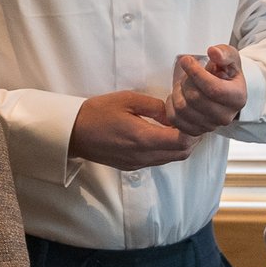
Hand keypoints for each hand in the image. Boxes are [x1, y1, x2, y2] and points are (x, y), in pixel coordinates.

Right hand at [68, 91, 196, 170]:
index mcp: (143, 138)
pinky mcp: (131, 166)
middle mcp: (143, 155)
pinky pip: (158, 160)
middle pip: (181, 154)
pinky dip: (166, 150)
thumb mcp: (127, 99)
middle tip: (189, 121)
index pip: (182, 142)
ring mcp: (138, 163)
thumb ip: (154, 106)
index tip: (192, 117)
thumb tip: (173, 114)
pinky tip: (160, 135)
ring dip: (179, 146)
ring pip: (171, 159)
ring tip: (176, 127)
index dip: (193, 131)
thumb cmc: (97, 112)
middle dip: (191, 139)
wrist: (72, 133)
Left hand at [164, 44, 245, 134]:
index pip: (213, 89)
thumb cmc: (226, 73)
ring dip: (177, 91)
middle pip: (195, 98)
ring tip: (184, 84)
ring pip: (183, 108)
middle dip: (186, 81)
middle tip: (187, 73)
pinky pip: (175, 119)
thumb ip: (224, 53)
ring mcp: (211, 126)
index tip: (186, 60)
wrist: (224, 91)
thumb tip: (213, 52)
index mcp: (238, 98)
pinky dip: (171, 105)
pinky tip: (178, 95)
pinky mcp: (196, 131)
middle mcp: (226, 116)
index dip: (195, 73)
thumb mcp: (230, 58)